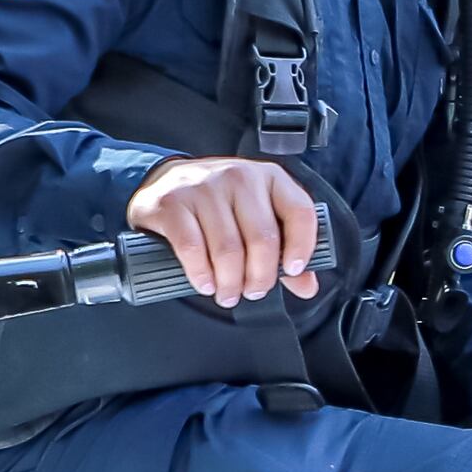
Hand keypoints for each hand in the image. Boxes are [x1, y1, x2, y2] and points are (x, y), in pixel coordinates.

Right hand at [124, 155, 320, 306]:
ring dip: (230, 282)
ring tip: (228, 294)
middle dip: (260, 276)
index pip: (300, 212)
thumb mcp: (257, 216)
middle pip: (262, 238)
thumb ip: (285, 249)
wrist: (166, 182)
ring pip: (228, 248)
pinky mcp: (173, 202)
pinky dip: (201, 274)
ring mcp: (204, 187)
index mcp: (270, 178)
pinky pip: (193, 248)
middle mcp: (239, 177)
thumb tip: (306, 285)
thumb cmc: (220, 205)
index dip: (302, 247)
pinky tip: (206, 284)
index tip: (292, 271)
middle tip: (253, 292)